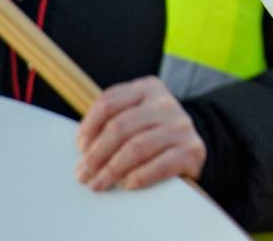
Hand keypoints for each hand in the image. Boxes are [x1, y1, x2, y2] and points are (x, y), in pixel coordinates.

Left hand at [75, 76, 205, 191]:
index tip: (80, 148)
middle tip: (83, 173)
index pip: (109, 102)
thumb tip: (84, 151)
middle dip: (96, 154)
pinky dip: (137, 177)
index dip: (89, 126)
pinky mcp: (191, 149)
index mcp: (147, 88)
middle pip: (120, 127)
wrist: (192, 148)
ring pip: (136, 147)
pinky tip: (126, 184)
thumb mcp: (136, 117)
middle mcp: (165, 103)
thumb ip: (113, 123)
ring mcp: (180, 125)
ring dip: (111, 169)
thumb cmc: (153, 134)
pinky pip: (158, 166)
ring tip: (99, 183)